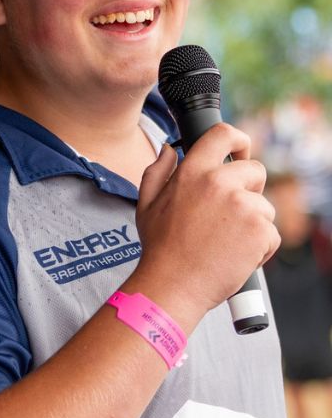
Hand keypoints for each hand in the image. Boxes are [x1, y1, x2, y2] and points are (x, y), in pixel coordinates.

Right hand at [135, 124, 279, 321]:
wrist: (174, 283)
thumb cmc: (160, 246)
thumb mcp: (146, 202)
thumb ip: (157, 170)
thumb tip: (168, 149)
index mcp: (192, 172)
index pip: (224, 134)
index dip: (238, 140)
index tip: (239, 153)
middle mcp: (219, 182)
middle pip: (255, 170)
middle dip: (249, 189)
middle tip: (230, 214)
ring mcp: (243, 206)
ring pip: (264, 205)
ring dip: (253, 222)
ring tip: (227, 241)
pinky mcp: (261, 230)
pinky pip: (272, 232)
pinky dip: (261, 246)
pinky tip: (237, 255)